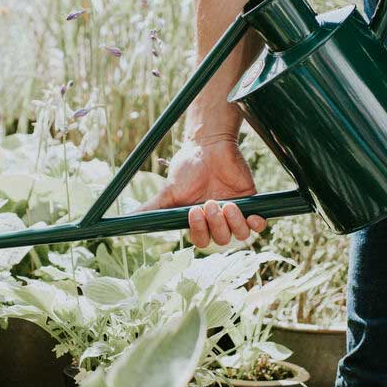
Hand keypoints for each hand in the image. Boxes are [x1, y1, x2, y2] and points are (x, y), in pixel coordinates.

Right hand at [139, 138, 266, 247]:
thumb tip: (127, 219)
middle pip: (221, 240)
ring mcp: (235, 212)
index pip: (201, 240)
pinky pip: (258, 225)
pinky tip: (252, 215)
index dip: (199, 231)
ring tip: (226, 203)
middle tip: (209, 202)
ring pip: (240, 235)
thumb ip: (151, 208)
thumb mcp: (168, 191)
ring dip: (233, 222)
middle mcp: (217, 220)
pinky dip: (257, 224)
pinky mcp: (251, 203)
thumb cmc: (187, 167)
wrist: (209, 146)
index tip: (194, 211)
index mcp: (198, 221)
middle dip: (215, 224)